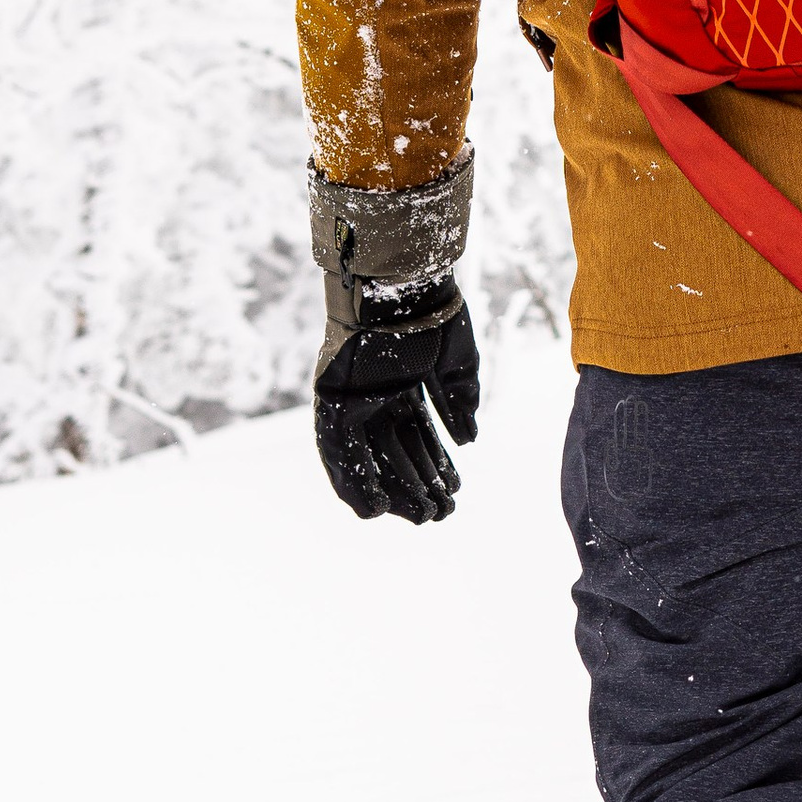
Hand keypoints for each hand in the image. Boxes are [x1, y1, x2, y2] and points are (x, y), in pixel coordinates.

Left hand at [313, 275, 479, 522]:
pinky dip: (354, 482)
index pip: (419, 436)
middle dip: (420, 485)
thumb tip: (470, 439)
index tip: (455, 490)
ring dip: (393, 490)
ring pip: (371, 456)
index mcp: (403, 382)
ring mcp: (353, 398)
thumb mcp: (456, 361)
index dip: (437, 465)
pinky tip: (377, 510)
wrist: (401, 283)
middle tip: (441, 514)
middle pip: (397, 451)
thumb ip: (462, 399)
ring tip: (418, 518)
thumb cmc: (430, 311)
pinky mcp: (332, 401)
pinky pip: (338, 452)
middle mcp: (376, 394)